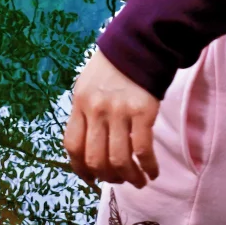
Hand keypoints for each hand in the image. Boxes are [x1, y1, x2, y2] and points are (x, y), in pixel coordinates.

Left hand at [64, 49, 160, 187]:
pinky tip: (152, 171)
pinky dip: (148, 166)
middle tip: (119, 180)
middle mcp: (96, 110)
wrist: (140, 42)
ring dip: (129, 177)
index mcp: (80, 103)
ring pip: (119, 159)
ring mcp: (119, 111)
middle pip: (95, 159)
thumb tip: (87, 147)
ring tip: (139, 182)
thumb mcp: (88, 85)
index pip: (72, 146)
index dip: (80, 169)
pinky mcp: (143, 111)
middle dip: (108, 177)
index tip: (91, 179)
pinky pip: (142, 149)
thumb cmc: (113, 66)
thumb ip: (85, 112)